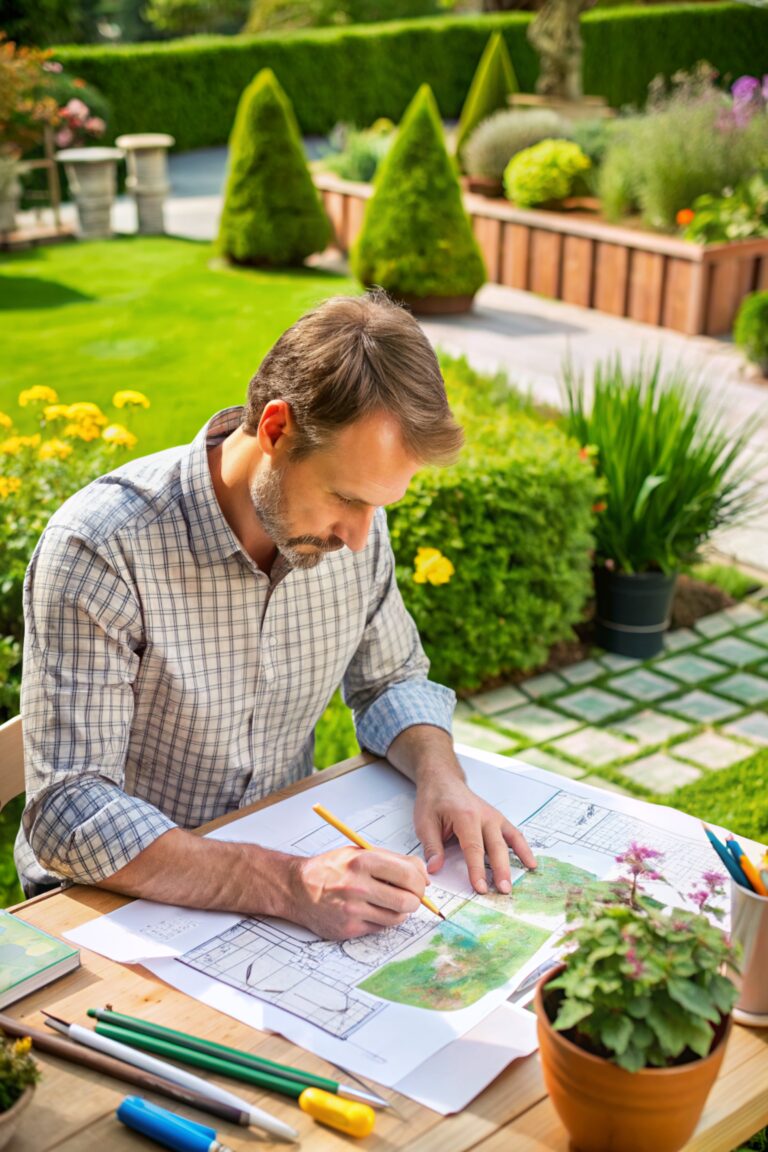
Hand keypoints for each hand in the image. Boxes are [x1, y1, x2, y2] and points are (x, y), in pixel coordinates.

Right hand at [289, 845, 427, 939]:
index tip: (421, 882)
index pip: (408, 874)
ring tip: (391, 902)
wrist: (297, 888)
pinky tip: (375, 909)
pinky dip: (384, 920)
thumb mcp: (359, 852)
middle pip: (407, 900)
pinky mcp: (349, 928)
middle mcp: (357, 886)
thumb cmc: (331, 868)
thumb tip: (423, 875)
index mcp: (363, 862)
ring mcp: (353, 910)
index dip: (421, 880)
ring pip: (397, 917)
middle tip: (412, 896)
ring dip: (401, 911)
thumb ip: (392, 860)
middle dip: (416, 899)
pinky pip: (381, 928)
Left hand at [413, 773, 536, 894]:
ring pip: (509, 841)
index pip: (474, 848)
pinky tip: (530, 863)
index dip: (477, 870)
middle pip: (496, 846)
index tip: (480, 888)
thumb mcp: (424, 822)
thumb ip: (432, 847)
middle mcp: (484, 816)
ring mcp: (494, 817)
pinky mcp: (498, 819)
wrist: (443, 780)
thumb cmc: (433, 800)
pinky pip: (514, 834)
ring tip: (520, 880)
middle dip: (501, 870)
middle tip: (504, 890)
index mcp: (465, 816)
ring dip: (516, 861)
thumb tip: (434, 869)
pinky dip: (523, 848)